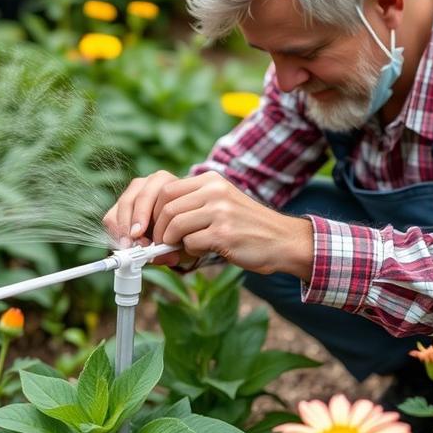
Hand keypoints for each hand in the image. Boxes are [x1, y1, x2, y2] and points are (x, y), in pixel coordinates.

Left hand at [104, 170, 313, 276]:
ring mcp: (220, 211)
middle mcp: (214, 191)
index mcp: (210, 181)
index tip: (148, 229)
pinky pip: (190, 242)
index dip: (151, 211)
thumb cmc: (247, 228)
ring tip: (180, 249)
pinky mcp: (224, 233)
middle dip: (157, 229)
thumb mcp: (220, 206)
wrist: (283, 240)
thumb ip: (190, 211)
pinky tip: (202, 251)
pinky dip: (189, 251)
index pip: (165, 190)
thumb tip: (153, 232)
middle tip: (159, 244)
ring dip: (171, 242)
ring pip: (174, 224)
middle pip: (165, 206)